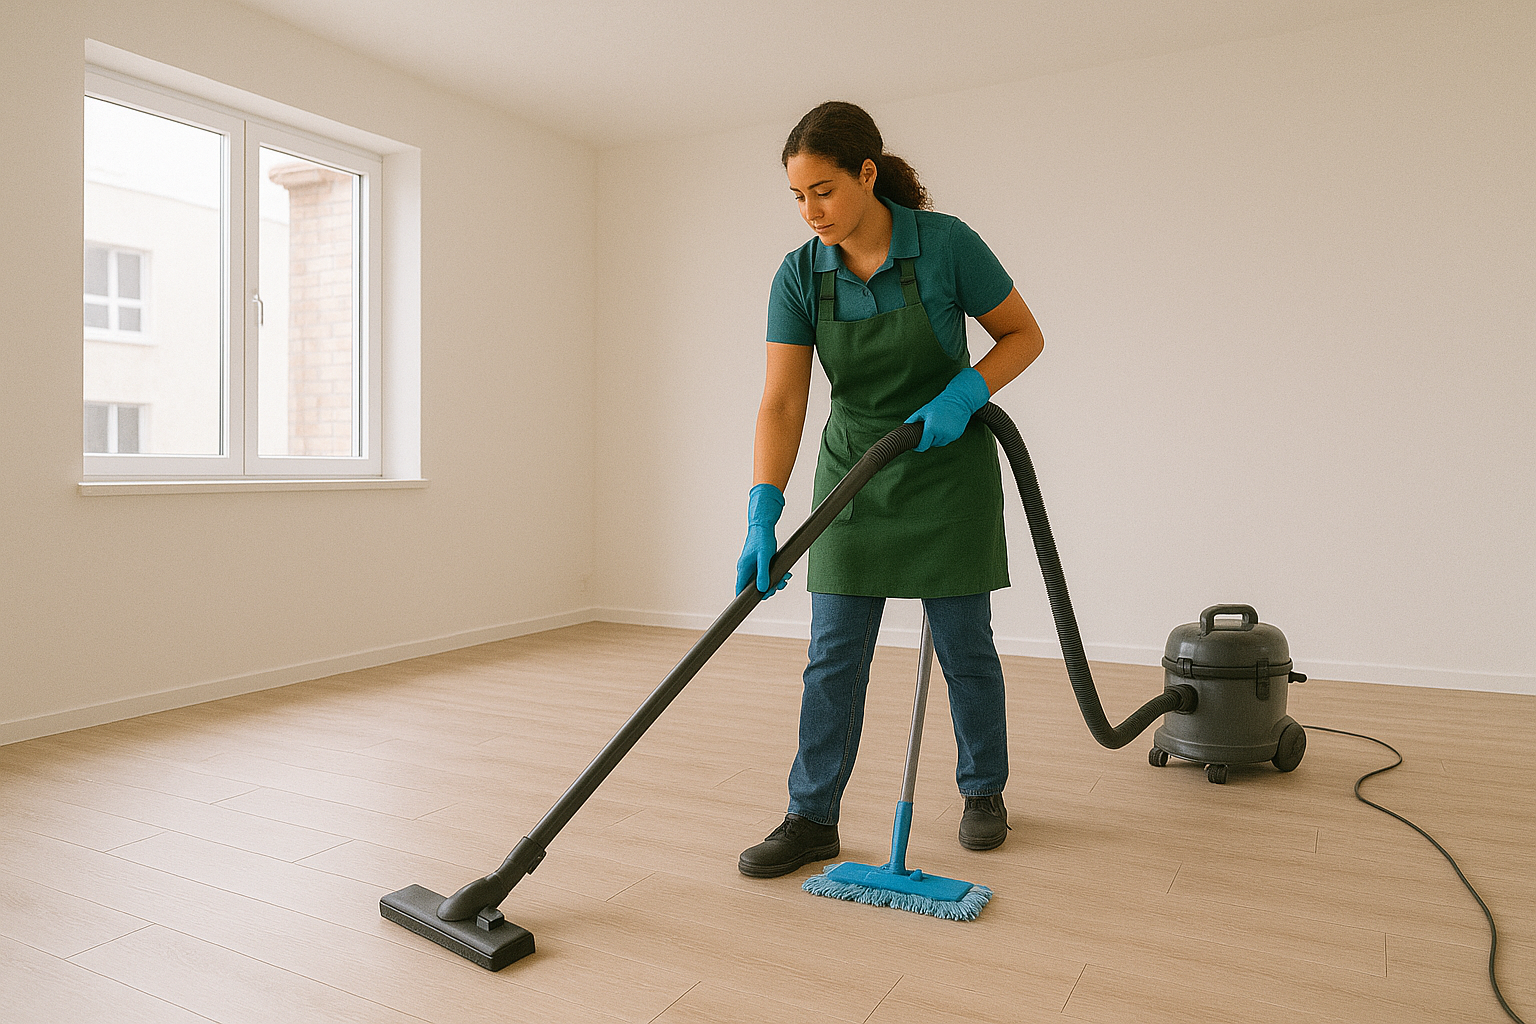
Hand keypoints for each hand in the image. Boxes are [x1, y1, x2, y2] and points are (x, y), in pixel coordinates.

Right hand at [735, 483, 790, 598]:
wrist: (763, 527)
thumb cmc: (761, 539)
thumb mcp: (764, 557)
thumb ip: (763, 573)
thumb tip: (762, 589)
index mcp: (743, 569)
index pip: (740, 589)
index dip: (745, 599)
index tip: (752, 604)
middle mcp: (746, 570)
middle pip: (753, 588)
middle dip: (767, 590)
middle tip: (778, 586)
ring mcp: (753, 568)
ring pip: (762, 582)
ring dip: (774, 583)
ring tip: (785, 579)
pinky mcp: (760, 565)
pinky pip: (766, 575)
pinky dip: (775, 576)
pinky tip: (785, 574)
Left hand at [904, 367, 990, 451]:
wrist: (958, 400)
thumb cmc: (940, 404)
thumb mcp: (924, 410)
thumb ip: (913, 419)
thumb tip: (904, 426)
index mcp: (931, 428)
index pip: (923, 445)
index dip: (918, 447)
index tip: (915, 446)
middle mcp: (941, 433)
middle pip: (931, 444)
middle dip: (928, 440)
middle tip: (927, 430)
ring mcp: (950, 435)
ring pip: (940, 443)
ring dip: (936, 439)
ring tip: (937, 427)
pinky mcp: (956, 435)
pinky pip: (947, 439)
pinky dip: (944, 436)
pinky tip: (945, 426)